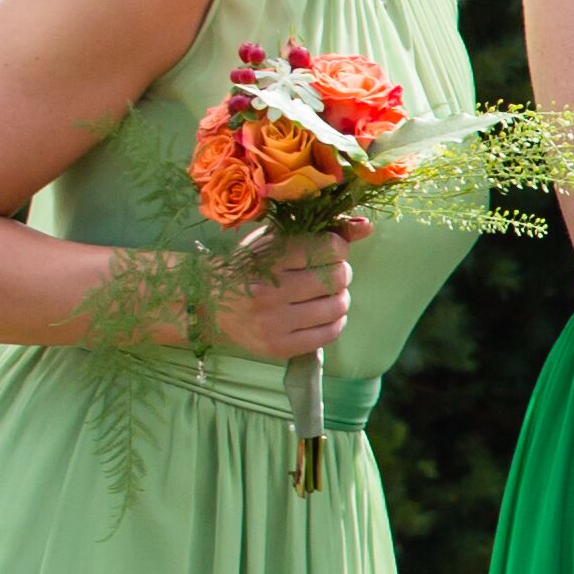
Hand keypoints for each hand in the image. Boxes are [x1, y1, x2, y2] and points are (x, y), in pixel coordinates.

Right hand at [200, 220, 357, 362]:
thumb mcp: (274, 241)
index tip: (329, 250)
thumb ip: (321, 231)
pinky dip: (335, 321)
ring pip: (337, 306)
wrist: (207, 303)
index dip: (338, 247)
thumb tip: (367, 227)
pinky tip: (323, 313)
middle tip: (329, 272)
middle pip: (338, 277)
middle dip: (341, 272)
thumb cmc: (247, 266)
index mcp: (266, 259)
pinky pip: (329, 333)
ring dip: (340, 297)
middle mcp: (268, 292)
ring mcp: (272, 323)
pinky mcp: (278, 347)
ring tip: (326, 293)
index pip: (328, 248)